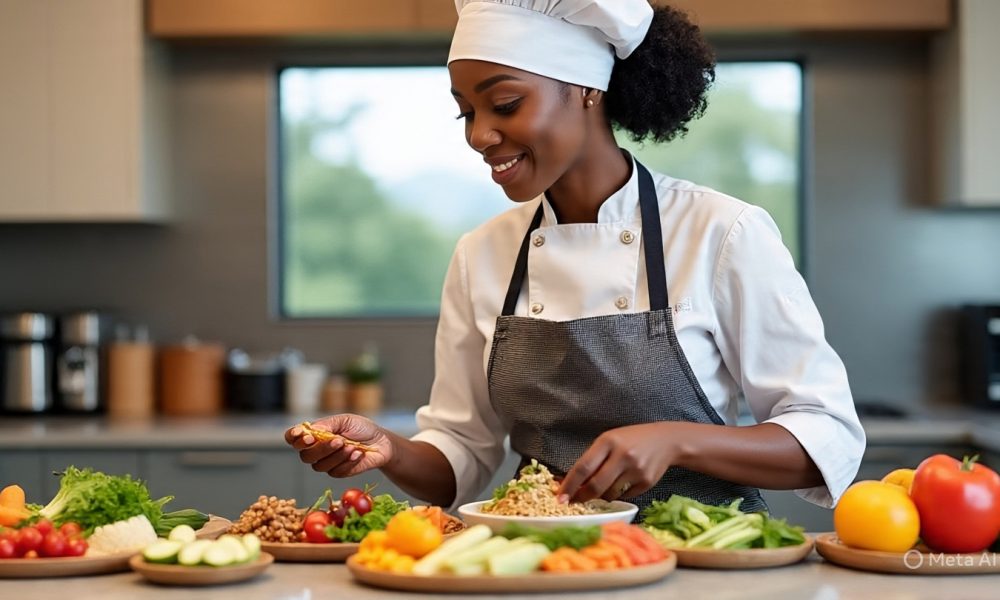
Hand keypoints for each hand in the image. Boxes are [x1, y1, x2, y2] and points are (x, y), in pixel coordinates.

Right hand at [285, 414, 393, 477]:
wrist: (381, 442)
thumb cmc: (361, 428)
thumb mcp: (345, 420)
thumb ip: (327, 424)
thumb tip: (311, 430)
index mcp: (314, 434)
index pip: (292, 438)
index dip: (293, 437)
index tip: (303, 435)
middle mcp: (316, 450)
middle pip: (305, 455)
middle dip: (321, 448)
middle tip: (338, 440)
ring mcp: (326, 463)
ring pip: (319, 465)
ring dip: (337, 455)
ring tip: (352, 446)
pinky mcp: (337, 472)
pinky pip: (335, 471)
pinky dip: (347, 462)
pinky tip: (358, 453)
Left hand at [557, 423, 678, 502]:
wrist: (665, 440)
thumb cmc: (631, 439)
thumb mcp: (609, 440)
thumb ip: (592, 459)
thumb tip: (570, 483)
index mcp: (608, 441)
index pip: (583, 467)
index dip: (569, 485)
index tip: (560, 497)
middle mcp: (622, 455)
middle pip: (596, 485)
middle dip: (582, 497)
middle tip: (575, 501)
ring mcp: (636, 470)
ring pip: (609, 494)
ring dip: (600, 496)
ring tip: (602, 487)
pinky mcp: (646, 482)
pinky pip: (624, 496)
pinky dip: (617, 494)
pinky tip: (621, 483)